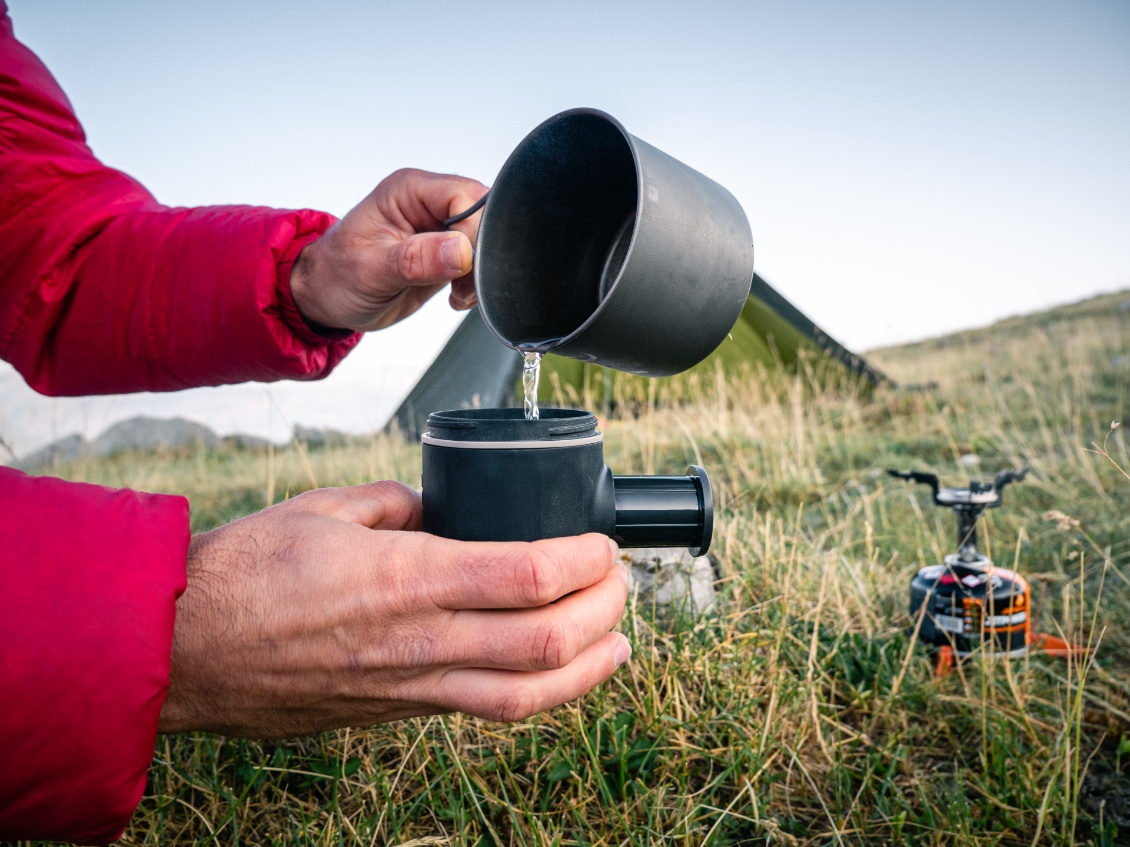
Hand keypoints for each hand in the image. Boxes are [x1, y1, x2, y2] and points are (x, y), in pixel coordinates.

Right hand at [159, 482, 629, 737]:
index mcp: (408, 576)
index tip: (602, 543)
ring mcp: (412, 685)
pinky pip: (485, 709)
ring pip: (527, 695)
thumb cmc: (248, 570)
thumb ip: (401, 503)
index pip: (527, 575)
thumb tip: (443, 505)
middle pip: (547, 642)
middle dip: (605, 612)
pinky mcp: (398, 711)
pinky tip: (556, 673)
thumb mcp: (330, 507)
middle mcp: (421, 639)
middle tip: (621, 583)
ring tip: (618, 643)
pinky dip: (537, 693)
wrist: (186, 648)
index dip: (584, 560)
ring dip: (588, 669)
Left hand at [289, 169, 488, 331]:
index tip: (462, 265)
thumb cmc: (336, 276)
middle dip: (481, 254)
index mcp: (408, 191)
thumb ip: (415, 259)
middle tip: (462, 285)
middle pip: (483, 215)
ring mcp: (439, 227)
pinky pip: (479, 260)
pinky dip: (476, 282)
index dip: (473, 230)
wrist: (327, 297)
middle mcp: (427, 203)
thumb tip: (461, 251)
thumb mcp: (370, 271)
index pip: (463, 195)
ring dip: (480, 272)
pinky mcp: (447, 252)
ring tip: (457, 294)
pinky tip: (456, 296)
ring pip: (486, 239)